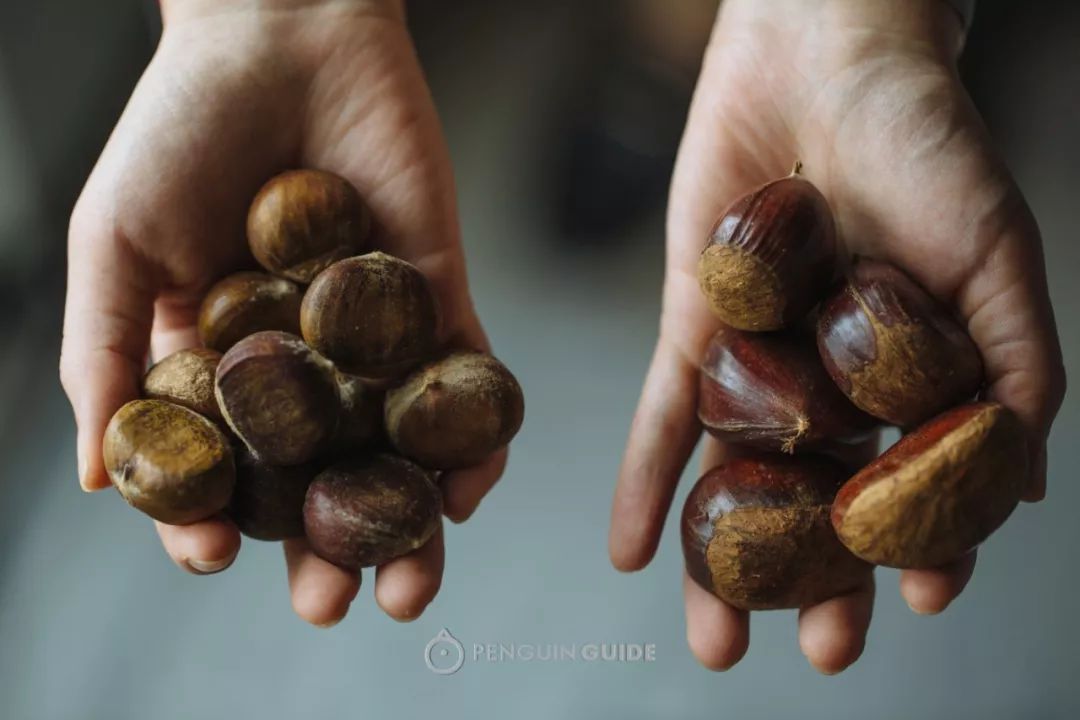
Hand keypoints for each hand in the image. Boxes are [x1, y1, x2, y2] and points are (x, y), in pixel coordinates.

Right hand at [60, 0, 503, 625]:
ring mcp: (374, 337)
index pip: (223, 468)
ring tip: (410, 586)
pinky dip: (475, 441)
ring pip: (398, 453)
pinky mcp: (439, 298)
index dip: (216, 524)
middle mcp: (302, 365)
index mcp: (220, 363)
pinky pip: (466, 382)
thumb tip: (93, 477)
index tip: (212, 560)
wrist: (281, 35)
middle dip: (325, 553)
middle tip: (329, 607)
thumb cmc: (180, 131)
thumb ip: (105, 356)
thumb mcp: (114, 246)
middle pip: (319, 481)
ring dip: (410, 525)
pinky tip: (472, 493)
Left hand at [610, 0, 1064, 672]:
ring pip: (739, 478)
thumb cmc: (931, 147)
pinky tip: (629, 549)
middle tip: (813, 653)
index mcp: (911, 376)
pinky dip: (644, 479)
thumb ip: (1014, 371)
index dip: (914, 549)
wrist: (828, 57)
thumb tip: (1021, 492)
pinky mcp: (693, 326)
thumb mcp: (999, 262)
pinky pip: (663, 414)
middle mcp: (832, 381)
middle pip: (821, 501)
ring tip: (715, 636)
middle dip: (816, 581)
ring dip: (722, 560)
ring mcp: (760, 359)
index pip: (911, 485)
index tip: (911, 606)